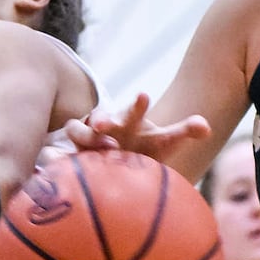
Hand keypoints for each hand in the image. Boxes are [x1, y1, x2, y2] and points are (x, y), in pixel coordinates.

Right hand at [66, 93, 210, 161]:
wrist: (112, 157)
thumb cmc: (140, 148)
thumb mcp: (162, 142)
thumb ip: (183, 131)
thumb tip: (207, 127)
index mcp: (128, 121)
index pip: (133, 111)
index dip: (138, 105)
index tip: (144, 94)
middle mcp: (103, 127)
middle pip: (101, 117)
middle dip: (103, 118)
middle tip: (106, 124)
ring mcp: (83, 142)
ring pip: (76, 131)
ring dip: (84, 136)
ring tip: (93, 150)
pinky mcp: (68, 158)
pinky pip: (54, 155)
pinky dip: (53, 158)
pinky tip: (52, 165)